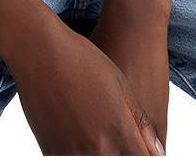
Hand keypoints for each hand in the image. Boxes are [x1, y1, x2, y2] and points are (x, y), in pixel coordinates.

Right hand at [10, 22, 164, 154]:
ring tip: (91, 126)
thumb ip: (141, 123)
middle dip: (120, 150)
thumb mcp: (120, 84)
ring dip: (98, 151)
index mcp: (120, 132)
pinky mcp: (51, 151)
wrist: (38, 49)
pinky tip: (75, 132)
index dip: (143, 153)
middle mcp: (99, 149)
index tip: (138, 145)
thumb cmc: (80, 58)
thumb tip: (157, 152)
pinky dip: (77, 152)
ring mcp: (73, 153)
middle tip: (108, 127)